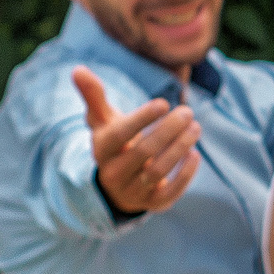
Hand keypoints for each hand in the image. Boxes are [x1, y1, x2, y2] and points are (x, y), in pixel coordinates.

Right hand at [76, 65, 200, 214]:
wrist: (118, 184)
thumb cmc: (115, 142)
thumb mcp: (103, 121)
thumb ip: (94, 96)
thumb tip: (78, 69)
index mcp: (102, 150)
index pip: (121, 134)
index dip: (142, 119)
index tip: (164, 103)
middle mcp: (114, 173)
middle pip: (143, 151)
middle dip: (168, 130)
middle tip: (188, 112)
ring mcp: (133, 191)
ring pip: (158, 171)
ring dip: (179, 148)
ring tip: (195, 128)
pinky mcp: (152, 204)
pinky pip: (169, 193)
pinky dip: (185, 175)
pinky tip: (195, 154)